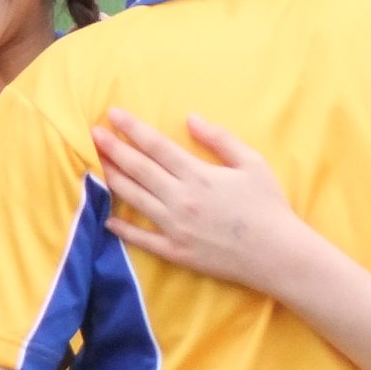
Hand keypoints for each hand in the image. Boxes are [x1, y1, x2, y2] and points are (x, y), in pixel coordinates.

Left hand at [94, 109, 314, 294]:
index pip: (156, 146)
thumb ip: (220, 139)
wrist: (277, 255)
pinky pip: (142, 239)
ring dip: (113, 180)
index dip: (132, 129)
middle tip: (93, 133)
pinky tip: (107, 219)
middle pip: (138, 169)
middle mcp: (180, 199)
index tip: (113, 114)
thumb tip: (191, 117)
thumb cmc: (268, 206)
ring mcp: (175, 227)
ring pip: (134, 199)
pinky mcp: (176, 252)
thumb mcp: (252, 163)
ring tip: (96, 164)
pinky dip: (122, 229)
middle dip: (113, 149)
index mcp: (198, 175)